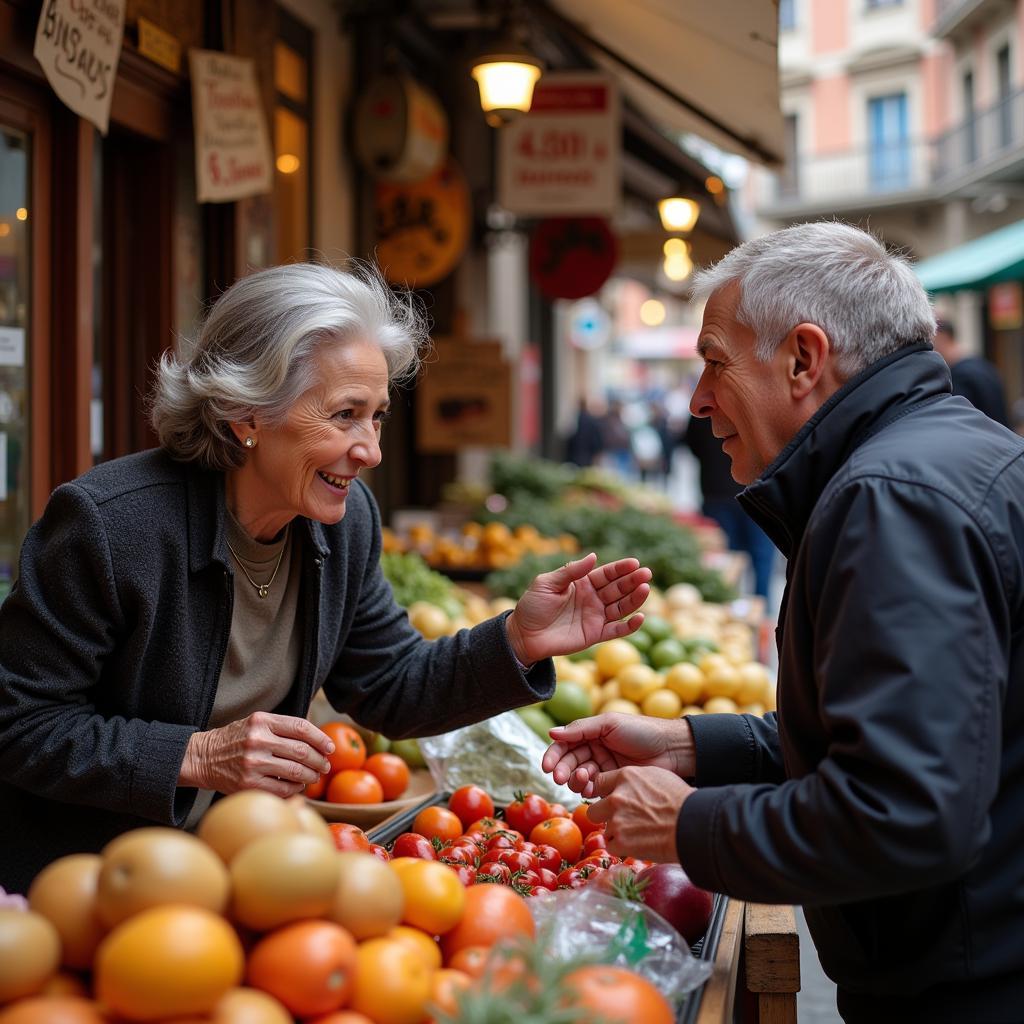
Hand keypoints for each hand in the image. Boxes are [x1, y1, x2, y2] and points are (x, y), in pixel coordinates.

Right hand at [179, 712, 334, 798]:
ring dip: (311, 776)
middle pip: (302, 751)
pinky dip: (295, 788)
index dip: (321, 738)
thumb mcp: (256, 723)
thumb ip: (282, 727)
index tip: (330, 748)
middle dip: (319, 760)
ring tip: (314, 776)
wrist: (202, 757)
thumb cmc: (236, 740)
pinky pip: (282, 788)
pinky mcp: (248, 783)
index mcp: (262, 721)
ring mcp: (253, 762)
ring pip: (295, 771)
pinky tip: (297, 786)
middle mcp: (258, 739)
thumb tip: (318, 740)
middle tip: (325, 766)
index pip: (301, 727)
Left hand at [504, 554, 650, 664]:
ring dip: (635, 599)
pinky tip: (640, 618)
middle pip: (618, 588)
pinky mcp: (595, 635)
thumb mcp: (547, 583)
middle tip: (646, 573)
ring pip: (621, 607)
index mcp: (583, 583)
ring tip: (645, 590)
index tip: (635, 563)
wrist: (524, 635)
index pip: (607, 574)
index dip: (621, 568)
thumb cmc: (533, 606)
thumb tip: (594, 556)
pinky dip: (629, 625)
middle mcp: (593, 598)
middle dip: (632, 580)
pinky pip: (617, 630)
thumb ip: (570, 572)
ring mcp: (596, 616)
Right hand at [541, 713, 694, 797]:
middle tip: (560, 777)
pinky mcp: (612, 784)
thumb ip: (580, 729)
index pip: (565, 744)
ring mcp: (603, 768)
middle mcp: (594, 750)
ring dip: (574, 779)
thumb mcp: (609, 723)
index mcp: (591, 733)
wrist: (671, 750)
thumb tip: (551, 732)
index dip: (553, 755)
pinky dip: (588, 789)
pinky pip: (593, 789)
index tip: (546, 766)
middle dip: (562, 770)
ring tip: (583, 778)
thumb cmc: (642, 731)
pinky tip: (591, 787)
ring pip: (578, 777)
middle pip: (568, 762)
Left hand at [588, 765, 693, 863]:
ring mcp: (617, 820)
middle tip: (621, 822)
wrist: (692, 824)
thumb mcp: (657, 776)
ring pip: (606, 830)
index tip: (610, 801)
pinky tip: (639, 844)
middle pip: (594, 810)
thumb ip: (635, 781)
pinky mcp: (621, 842)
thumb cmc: (681, 799)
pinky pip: (612, 846)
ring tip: (639, 834)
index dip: (605, 794)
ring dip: (618, 834)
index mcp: (625, 777)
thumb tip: (627, 787)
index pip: (599, 783)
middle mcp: (616, 797)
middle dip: (604, 818)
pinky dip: (623, 848)